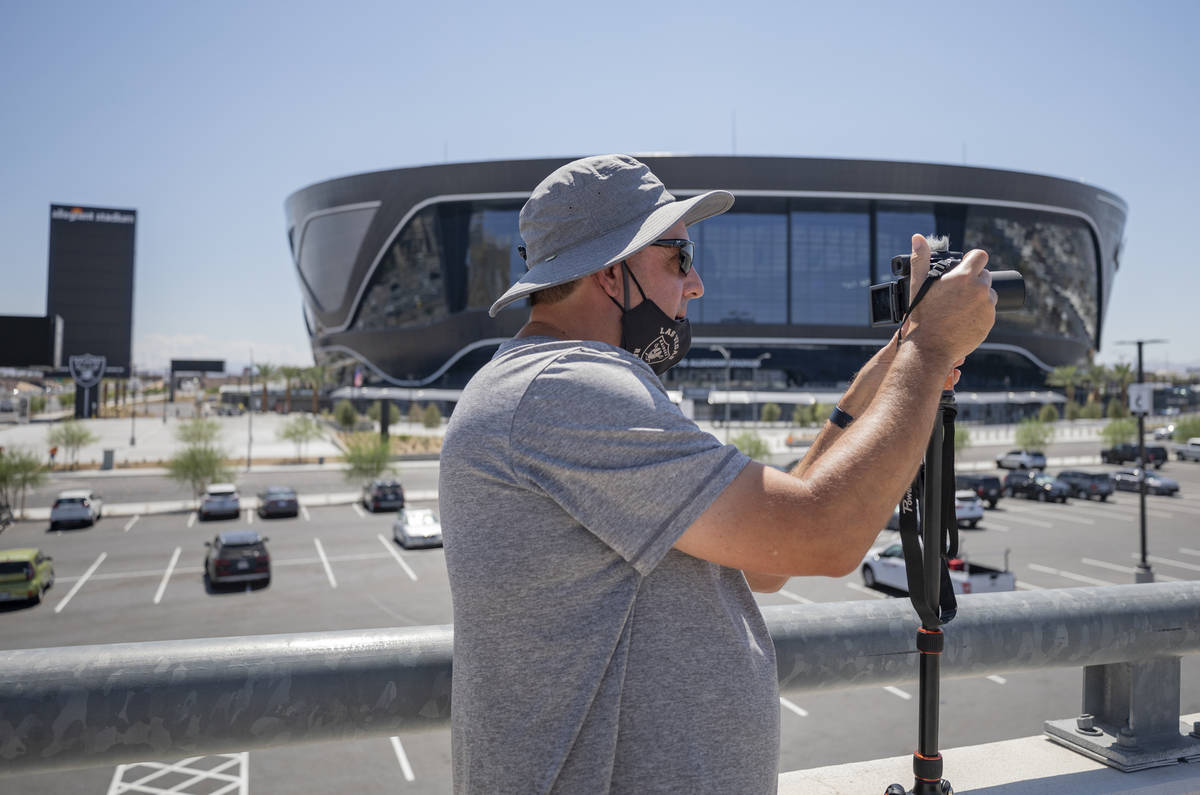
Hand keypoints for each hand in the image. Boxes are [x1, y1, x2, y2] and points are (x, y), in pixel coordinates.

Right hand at [902, 234, 995, 364]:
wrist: (931, 347)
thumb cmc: (923, 316)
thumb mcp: (918, 285)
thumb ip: (920, 259)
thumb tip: (918, 238)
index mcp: (963, 277)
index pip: (981, 256)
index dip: (973, 260)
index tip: (965, 267)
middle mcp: (979, 289)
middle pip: (985, 275)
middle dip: (974, 280)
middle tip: (958, 292)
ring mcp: (987, 306)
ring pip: (988, 293)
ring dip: (979, 296)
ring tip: (960, 307)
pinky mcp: (990, 321)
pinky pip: (988, 311)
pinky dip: (979, 312)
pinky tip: (964, 318)